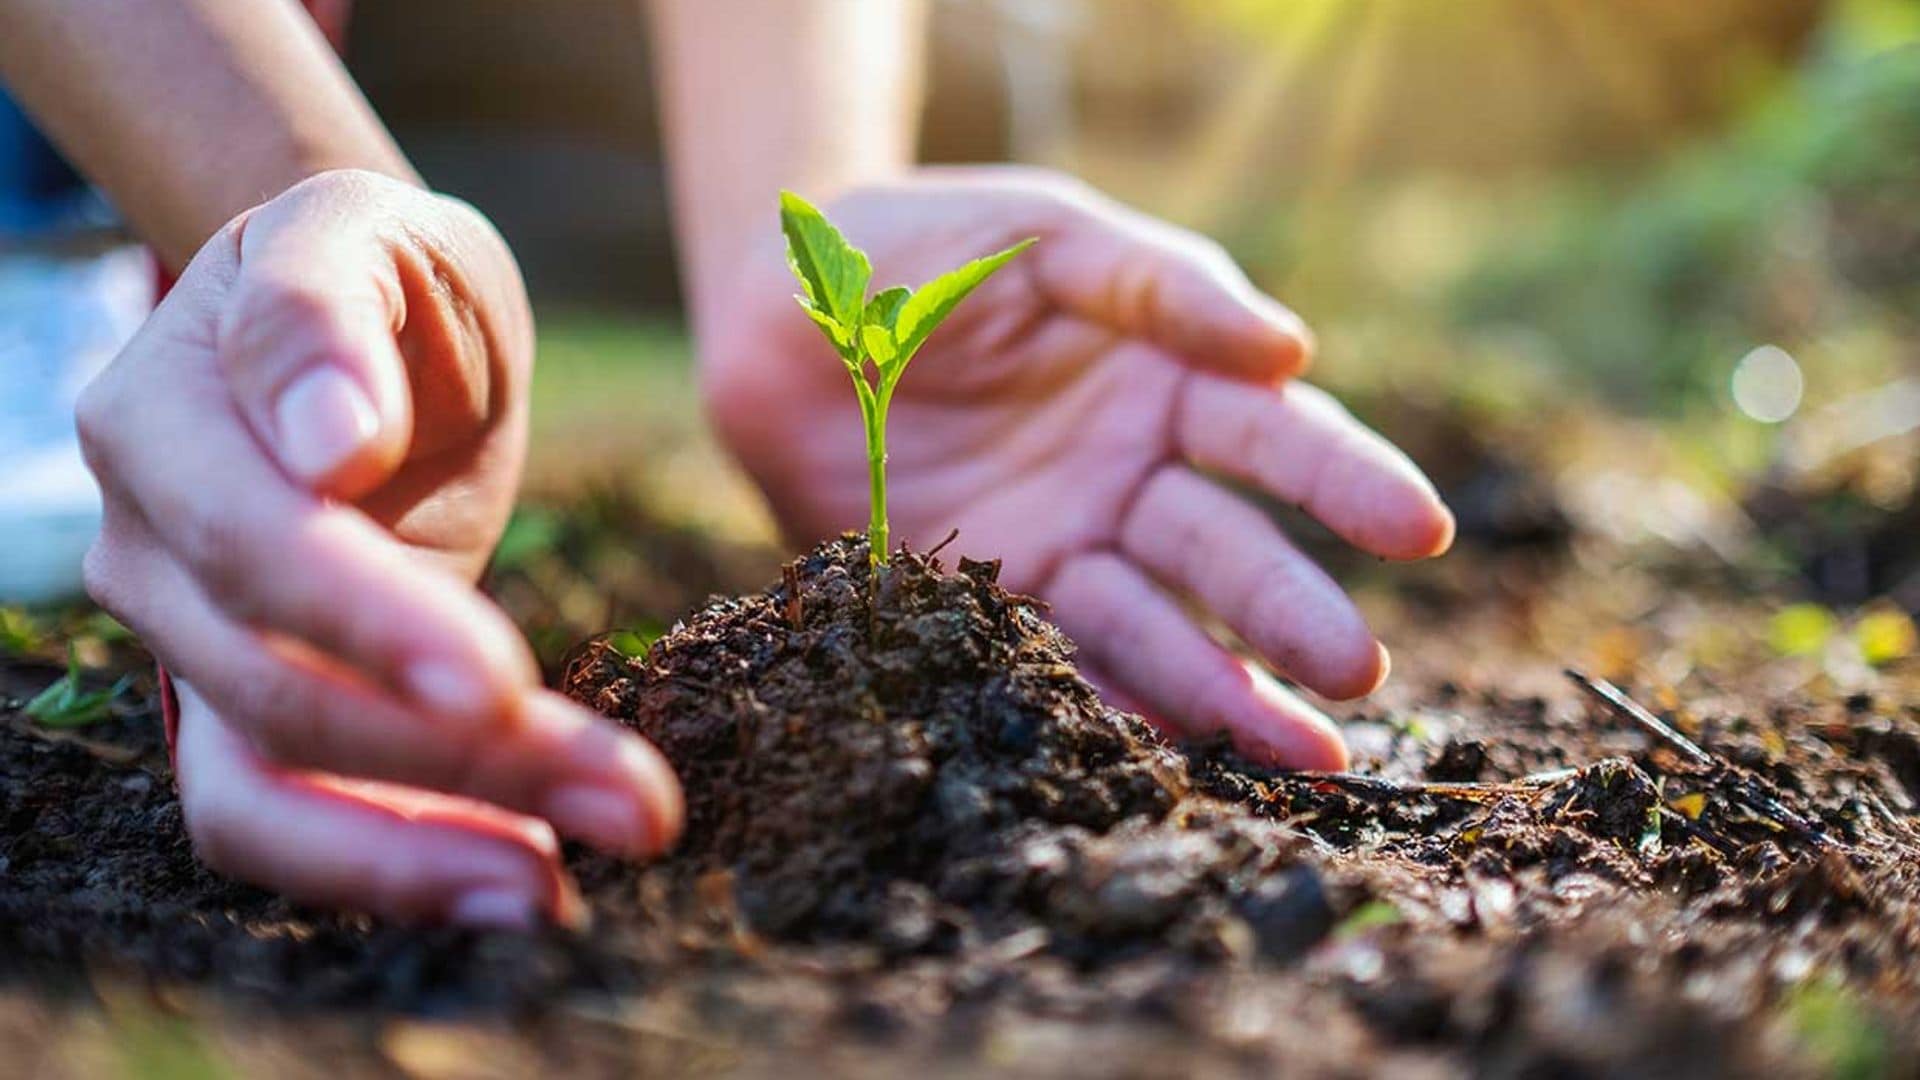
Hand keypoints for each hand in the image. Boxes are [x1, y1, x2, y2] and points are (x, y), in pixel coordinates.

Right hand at [78, 171, 680, 927]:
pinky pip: (300, 818)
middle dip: (460, 759)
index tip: (503, 681)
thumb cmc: (379, 274)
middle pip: (278, 692)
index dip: (367, 623)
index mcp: (162, 420)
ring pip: (268, 792)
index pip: (257, 544)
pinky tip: (529, 876)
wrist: (368, 334)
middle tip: (635, 803)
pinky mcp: (256, 713)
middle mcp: (152, 552)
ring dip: (424, 852)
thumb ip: (325, 316)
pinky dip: (403, 860)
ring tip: (569, 890)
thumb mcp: (362, 235)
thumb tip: (330, 440)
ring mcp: (191, 646)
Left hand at [703, 168, 1452, 769]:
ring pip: (1155, 622)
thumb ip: (1159, 284)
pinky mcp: (974, 593)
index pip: (1272, 435)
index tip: (1418, 528)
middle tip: (1361, 672)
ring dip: (1227, 687)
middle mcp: (1126, 473)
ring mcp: (1056, 540)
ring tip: (1305, 753)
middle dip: (1294, 611)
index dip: (1345, 480)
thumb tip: (1293, 349)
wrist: (779, 304)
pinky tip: (1168, 755)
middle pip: (1225, 549)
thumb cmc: (927, 246)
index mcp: (1164, 379)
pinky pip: (1050, 655)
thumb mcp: (1045, 235)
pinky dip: (1108, 707)